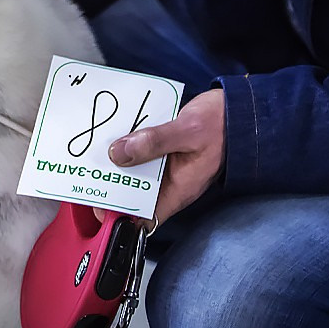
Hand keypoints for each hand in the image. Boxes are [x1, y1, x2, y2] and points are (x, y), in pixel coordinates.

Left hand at [95, 88, 226, 224]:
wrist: (242, 110)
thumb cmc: (223, 124)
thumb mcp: (188, 131)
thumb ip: (155, 141)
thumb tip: (119, 153)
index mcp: (179, 189)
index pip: (145, 217)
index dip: (120, 216)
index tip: (98, 206)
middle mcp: (171, 183)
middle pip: (134, 193)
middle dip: (111, 186)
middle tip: (87, 173)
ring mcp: (168, 167)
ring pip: (136, 172)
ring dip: (117, 163)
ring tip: (93, 154)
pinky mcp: (166, 151)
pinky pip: (142, 153)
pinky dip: (128, 146)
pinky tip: (114, 135)